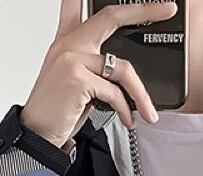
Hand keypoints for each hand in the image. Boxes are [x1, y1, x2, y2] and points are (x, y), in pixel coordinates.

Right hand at [19, 0, 177, 150]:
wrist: (37, 135)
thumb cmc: (56, 113)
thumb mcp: (77, 84)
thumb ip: (95, 70)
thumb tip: (127, 76)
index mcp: (67, 42)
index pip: (75, 5)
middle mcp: (69, 45)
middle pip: (111, 17)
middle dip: (143, 10)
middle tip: (165, 9)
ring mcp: (72, 59)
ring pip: (122, 69)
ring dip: (140, 94)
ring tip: (147, 112)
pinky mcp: (78, 78)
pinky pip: (115, 92)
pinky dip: (125, 109)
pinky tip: (127, 120)